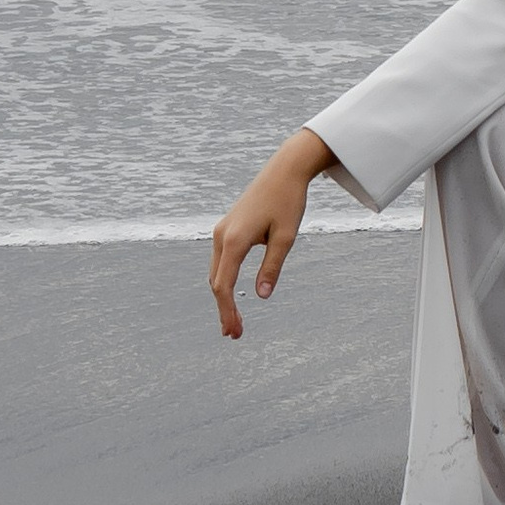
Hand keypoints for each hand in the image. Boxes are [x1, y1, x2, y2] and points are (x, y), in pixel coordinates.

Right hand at [210, 131, 336, 336]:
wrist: (284, 170)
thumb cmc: (288, 201)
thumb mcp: (285, 237)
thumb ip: (271, 267)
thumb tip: (261, 296)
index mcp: (235, 240)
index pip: (224, 285)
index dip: (228, 311)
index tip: (234, 332)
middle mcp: (222, 235)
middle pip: (216, 282)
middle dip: (224, 309)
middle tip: (236, 334)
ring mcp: (222, 230)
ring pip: (216, 272)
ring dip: (223, 296)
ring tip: (235, 320)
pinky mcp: (227, 227)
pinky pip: (220, 261)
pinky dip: (224, 281)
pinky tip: (232, 293)